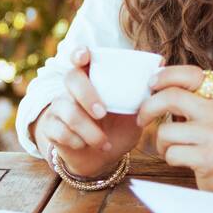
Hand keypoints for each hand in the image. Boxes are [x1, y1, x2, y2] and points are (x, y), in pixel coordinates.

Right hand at [34, 46, 145, 176]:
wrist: (102, 158)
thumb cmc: (119, 128)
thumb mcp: (135, 111)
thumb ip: (144, 92)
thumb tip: (162, 65)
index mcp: (92, 78)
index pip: (80, 57)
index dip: (79, 54)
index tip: (85, 56)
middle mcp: (72, 89)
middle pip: (71, 79)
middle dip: (87, 96)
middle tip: (103, 113)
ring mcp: (58, 107)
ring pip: (67, 111)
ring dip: (89, 130)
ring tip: (103, 142)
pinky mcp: (50, 128)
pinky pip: (60, 132)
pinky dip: (78, 141)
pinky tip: (87, 146)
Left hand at [135, 64, 212, 197]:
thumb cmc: (211, 141)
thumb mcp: (204, 113)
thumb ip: (184, 98)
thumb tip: (152, 83)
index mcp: (212, 98)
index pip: (191, 74)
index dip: (166, 75)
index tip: (151, 84)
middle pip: (172, 97)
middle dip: (148, 108)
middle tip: (142, 119)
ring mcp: (212, 135)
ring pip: (166, 131)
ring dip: (160, 143)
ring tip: (172, 146)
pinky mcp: (208, 157)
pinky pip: (171, 153)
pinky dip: (169, 158)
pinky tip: (181, 159)